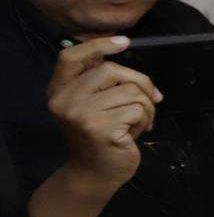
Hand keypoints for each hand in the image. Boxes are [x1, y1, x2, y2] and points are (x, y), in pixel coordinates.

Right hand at [44, 36, 159, 192]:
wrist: (95, 174)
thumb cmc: (100, 136)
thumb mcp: (92, 105)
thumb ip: (101, 83)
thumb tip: (129, 60)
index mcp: (59, 90)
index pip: (71, 57)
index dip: (98, 45)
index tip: (124, 42)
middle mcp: (64, 101)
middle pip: (112, 70)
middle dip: (141, 83)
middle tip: (151, 99)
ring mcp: (80, 115)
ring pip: (131, 91)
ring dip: (146, 107)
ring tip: (139, 122)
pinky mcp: (100, 129)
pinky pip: (139, 110)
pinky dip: (146, 120)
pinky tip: (135, 133)